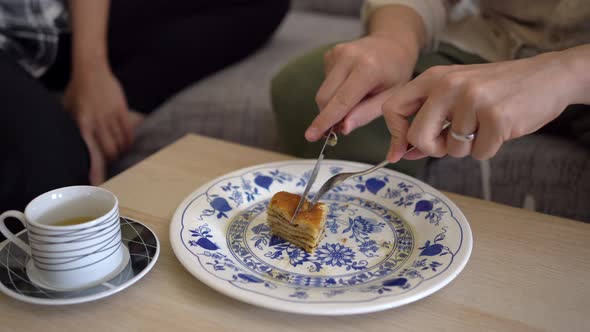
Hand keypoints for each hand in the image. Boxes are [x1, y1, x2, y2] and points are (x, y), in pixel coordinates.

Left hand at [64, 64, 132, 183]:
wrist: (92, 70)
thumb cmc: (77, 92)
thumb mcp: (69, 111)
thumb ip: (75, 130)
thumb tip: (77, 151)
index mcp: (81, 123)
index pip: (90, 152)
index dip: (94, 169)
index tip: (97, 183)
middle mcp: (97, 121)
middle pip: (108, 151)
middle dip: (110, 160)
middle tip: (109, 163)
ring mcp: (110, 116)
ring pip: (120, 144)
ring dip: (119, 152)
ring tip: (117, 153)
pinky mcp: (122, 111)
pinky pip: (128, 133)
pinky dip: (128, 141)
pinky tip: (125, 143)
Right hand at [305, 5, 425, 141]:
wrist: (393, 44)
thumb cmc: (396, 74)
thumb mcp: (391, 98)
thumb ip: (366, 114)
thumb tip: (342, 128)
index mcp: (367, 69)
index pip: (341, 101)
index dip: (325, 121)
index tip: (311, 136)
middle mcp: (348, 57)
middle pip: (325, 97)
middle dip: (328, 116)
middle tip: (341, 126)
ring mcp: (337, 53)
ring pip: (323, 91)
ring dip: (333, 103)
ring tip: (354, 99)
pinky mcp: (330, 54)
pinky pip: (325, 82)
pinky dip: (334, 91)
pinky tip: (350, 84)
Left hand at [382, 52, 572, 161]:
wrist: (547, 77)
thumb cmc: (496, 89)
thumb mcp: (455, 94)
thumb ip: (428, 119)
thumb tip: (401, 151)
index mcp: (433, 77)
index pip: (393, 108)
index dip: (396, 134)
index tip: (402, 151)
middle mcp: (448, 85)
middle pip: (418, 137)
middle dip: (433, 149)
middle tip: (452, 141)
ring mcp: (472, 100)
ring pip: (452, 150)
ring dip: (468, 147)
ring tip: (484, 125)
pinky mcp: (496, 117)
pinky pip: (479, 153)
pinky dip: (489, 149)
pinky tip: (500, 129)